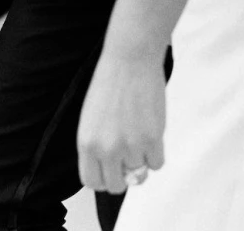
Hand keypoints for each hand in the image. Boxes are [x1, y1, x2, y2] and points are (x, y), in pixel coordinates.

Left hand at [77, 47, 166, 193]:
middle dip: (123, 176)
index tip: (111, 171)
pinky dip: (156, 154)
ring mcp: (130, 145)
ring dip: (141, 160)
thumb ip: (97, 145)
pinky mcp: (152, 138)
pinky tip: (152, 135)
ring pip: (139, 174)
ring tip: (139, 135)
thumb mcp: (91, 118)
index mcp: (86, 143)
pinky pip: (157, 164)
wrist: (130, 59)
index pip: (92, 182)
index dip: (103, 179)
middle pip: (116, 185)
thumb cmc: (110, 82)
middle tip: (129, 159)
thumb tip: (110, 167)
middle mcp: (106, 149)